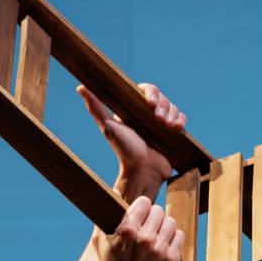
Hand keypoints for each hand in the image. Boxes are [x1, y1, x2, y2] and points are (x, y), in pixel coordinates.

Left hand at [76, 82, 186, 198]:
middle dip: (163, 105)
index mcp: (132, 110)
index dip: (150, 92)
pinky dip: (180, 120)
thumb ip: (95, 108)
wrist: (142, 173)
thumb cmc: (123, 151)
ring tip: (167, 126)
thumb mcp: (108, 127)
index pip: (146, 90)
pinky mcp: (171, 132)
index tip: (150, 102)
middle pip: (161, 97)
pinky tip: (176, 128)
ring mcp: (160, 123)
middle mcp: (146, 114)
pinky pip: (181, 118)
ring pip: (172, 107)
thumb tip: (80, 87)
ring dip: (172, 114)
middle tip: (159, 119)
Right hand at [93, 195, 184, 260]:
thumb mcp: (101, 241)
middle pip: (159, 211)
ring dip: (163, 227)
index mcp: (127, 230)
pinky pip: (179, 236)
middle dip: (153, 218)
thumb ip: (106, 216)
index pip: (145, 202)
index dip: (142, 208)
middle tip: (148, 227)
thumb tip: (115, 192)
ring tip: (156, 236)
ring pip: (170, 222)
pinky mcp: (172, 259)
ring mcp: (160, 249)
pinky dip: (172, 239)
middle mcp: (145, 238)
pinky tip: (163, 245)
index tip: (140, 215)